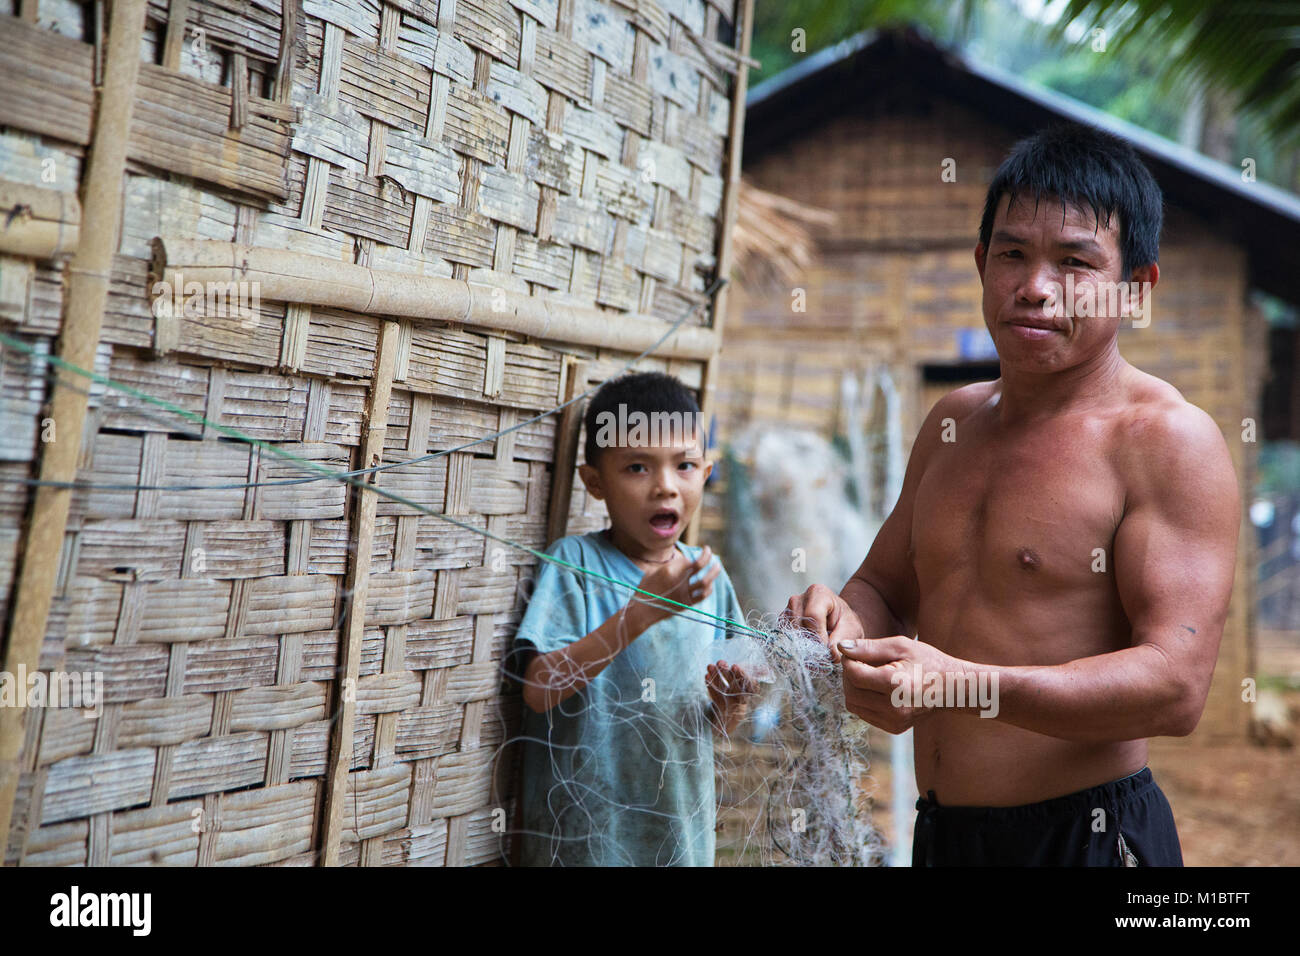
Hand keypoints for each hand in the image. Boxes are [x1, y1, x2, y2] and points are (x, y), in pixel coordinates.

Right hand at [627, 545, 719, 632]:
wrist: (641, 611)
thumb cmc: (645, 589)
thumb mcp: (653, 572)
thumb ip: (670, 566)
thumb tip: (685, 561)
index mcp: (668, 571)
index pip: (689, 560)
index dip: (696, 555)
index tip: (701, 552)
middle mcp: (678, 581)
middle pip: (699, 566)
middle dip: (708, 558)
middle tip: (712, 553)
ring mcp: (683, 594)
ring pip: (705, 582)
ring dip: (714, 573)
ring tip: (717, 567)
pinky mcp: (685, 604)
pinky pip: (702, 596)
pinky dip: (708, 588)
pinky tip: (710, 584)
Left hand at [706, 661, 756, 733]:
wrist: (731, 719)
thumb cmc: (742, 696)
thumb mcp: (750, 687)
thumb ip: (757, 676)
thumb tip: (767, 669)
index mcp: (750, 695)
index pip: (749, 686)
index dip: (742, 676)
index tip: (735, 666)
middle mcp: (741, 701)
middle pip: (735, 687)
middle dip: (727, 674)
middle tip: (721, 662)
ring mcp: (730, 706)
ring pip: (723, 691)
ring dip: (716, 677)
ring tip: (710, 665)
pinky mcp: (720, 708)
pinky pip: (715, 697)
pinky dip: (710, 687)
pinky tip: (706, 676)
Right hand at [783, 583, 864, 661]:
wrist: (836, 621)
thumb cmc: (845, 623)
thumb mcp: (850, 630)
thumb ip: (841, 641)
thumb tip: (830, 654)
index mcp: (818, 593)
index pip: (812, 615)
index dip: (819, 636)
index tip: (828, 651)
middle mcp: (798, 599)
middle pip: (799, 627)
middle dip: (811, 646)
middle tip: (824, 658)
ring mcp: (787, 611)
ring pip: (790, 635)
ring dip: (804, 649)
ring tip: (818, 656)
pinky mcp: (782, 623)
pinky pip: (785, 639)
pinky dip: (797, 649)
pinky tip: (809, 651)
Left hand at [836, 636, 966, 733]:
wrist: (953, 688)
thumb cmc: (927, 661)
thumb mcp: (900, 646)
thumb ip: (868, 647)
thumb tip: (841, 648)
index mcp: (896, 685)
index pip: (854, 675)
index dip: (848, 661)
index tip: (854, 653)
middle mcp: (894, 708)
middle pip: (850, 692)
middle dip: (848, 675)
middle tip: (859, 662)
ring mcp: (894, 721)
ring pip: (853, 705)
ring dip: (853, 688)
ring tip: (867, 674)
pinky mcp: (894, 728)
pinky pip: (864, 713)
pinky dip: (864, 700)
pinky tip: (877, 688)